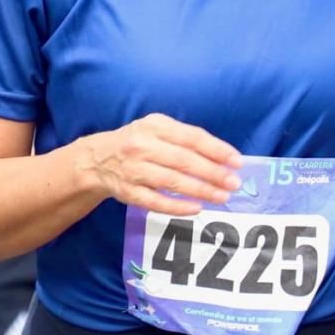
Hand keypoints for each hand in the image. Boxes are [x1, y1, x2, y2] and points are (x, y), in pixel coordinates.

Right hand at [83, 113, 242, 216]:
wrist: (97, 159)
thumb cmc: (137, 141)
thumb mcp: (157, 128)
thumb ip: (185, 138)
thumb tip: (222, 156)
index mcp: (154, 126)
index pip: (191, 137)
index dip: (216, 149)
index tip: (236, 161)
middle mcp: (143, 145)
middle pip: (184, 160)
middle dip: (213, 173)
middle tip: (234, 183)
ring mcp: (134, 170)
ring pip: (172, 182)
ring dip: (200, 190)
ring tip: (221, 196)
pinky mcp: (128, 192)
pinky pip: (156, 202)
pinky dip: (177, 206)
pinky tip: (196, 208)